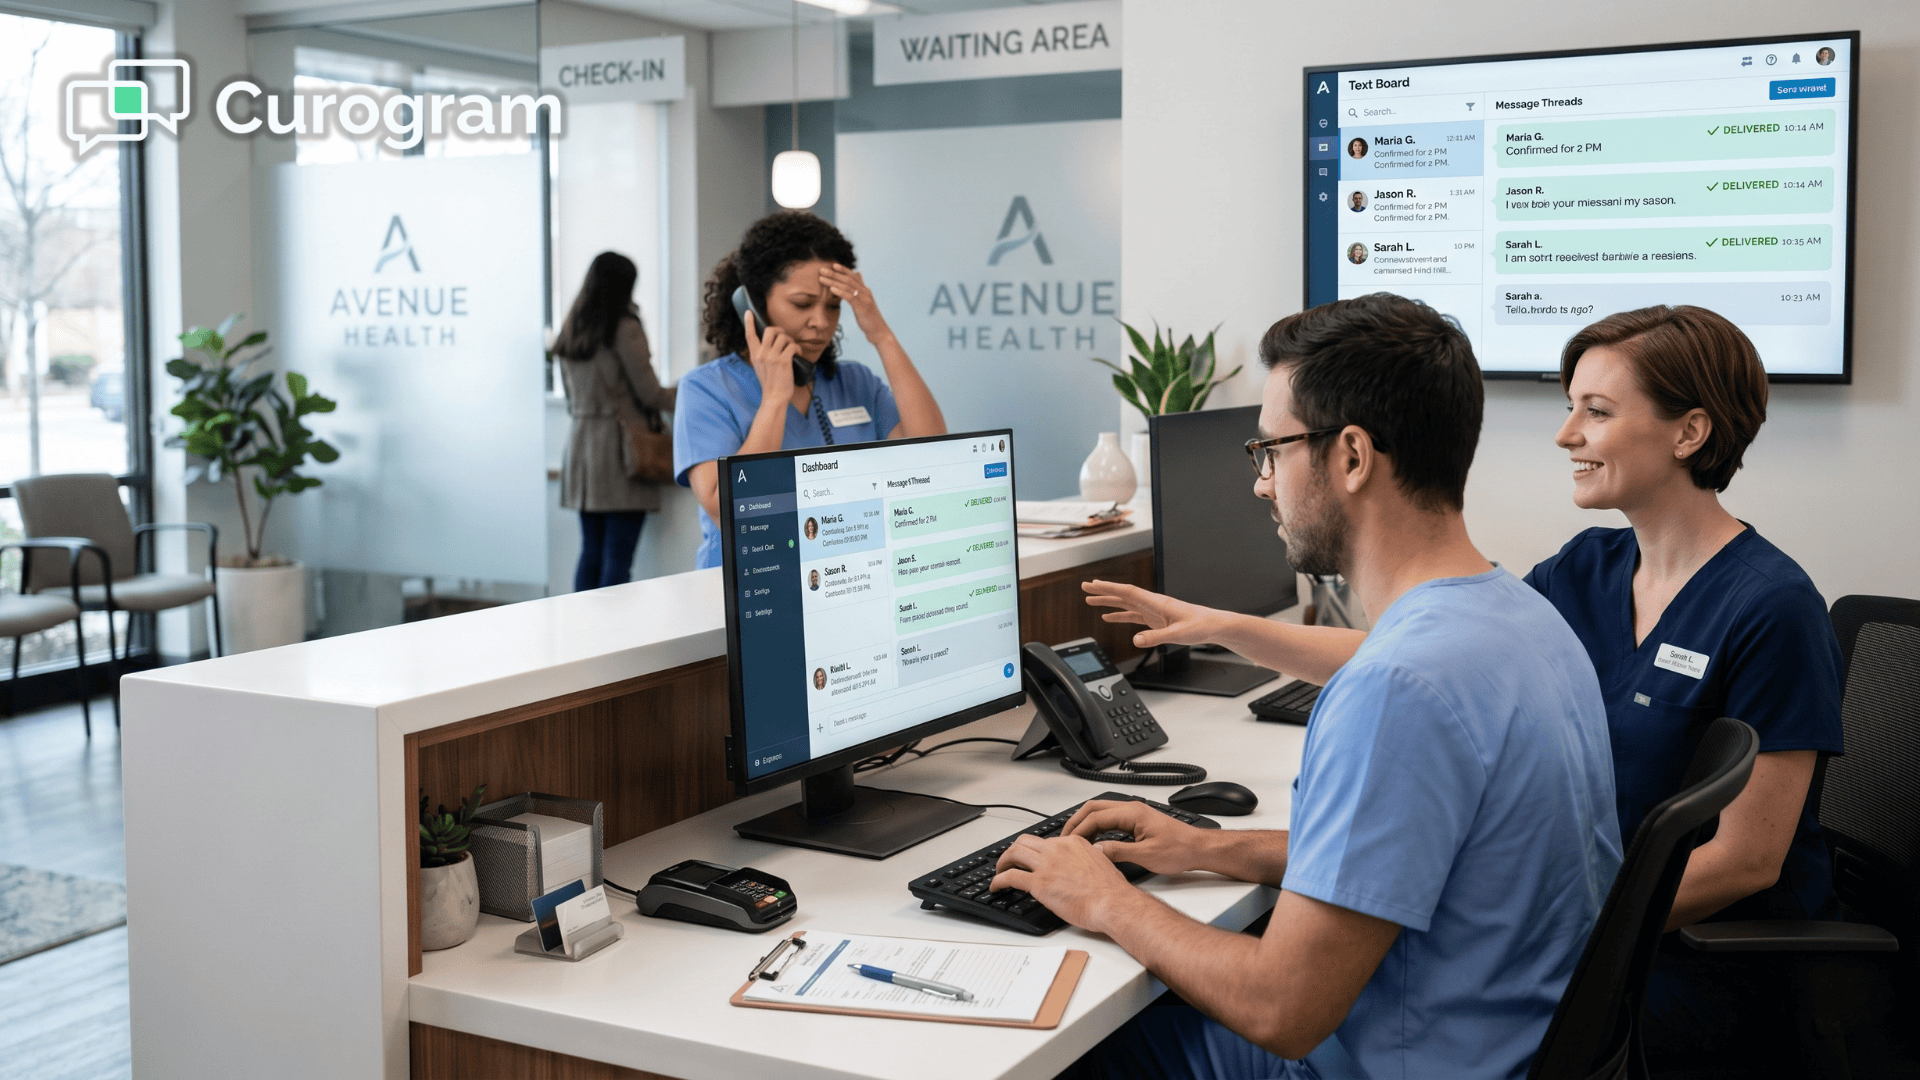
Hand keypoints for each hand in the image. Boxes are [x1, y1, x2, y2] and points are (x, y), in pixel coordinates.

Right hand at [743, 310, 795, 405]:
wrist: (774, 396)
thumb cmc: (770, 383)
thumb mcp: (759, 367)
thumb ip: (761, 355)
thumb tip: (769, 344)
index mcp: (755, 355)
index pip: (749, 335)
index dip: (749, 322)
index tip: (749, 313)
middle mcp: (762, 354)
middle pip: (770, 330)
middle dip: (780, 330)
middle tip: (784, 337)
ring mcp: (772, 357)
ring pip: (783, 337)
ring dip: (791, 341)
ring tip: (792, 349)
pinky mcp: (783, 361)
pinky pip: (792, 346)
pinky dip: (798, 349)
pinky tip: (798, 354)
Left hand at [819, 263, 888, 341]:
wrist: (878, 331)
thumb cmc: (869, 318)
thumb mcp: (864, 300)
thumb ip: (860, 288)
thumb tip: (858, 273)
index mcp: (865, 290)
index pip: (853, 276)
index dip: (843, 270)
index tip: (832, 265)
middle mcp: (865, 292)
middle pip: (848, 279)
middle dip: (834, 274)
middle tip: (821, 269)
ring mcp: (865, 299)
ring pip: (847, 286)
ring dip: (833, 281)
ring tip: (821, 278)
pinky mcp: (863, 308)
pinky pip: (850, 297)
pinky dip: (840, 292)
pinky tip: (832, 289)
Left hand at [991, 833, 1133, 932]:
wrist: (1112, 902)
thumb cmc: (1111, 890)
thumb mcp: (1100, 863)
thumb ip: (1085, 859)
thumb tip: (1081, 866)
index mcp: (1073, 842)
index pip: (1046, 841)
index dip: (1036, 851)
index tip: (1032, 858)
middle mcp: (1057, 849)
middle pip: (1025, 842)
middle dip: (1014, 851)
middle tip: (1010, 861)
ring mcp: (1046, 864)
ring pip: (1014, 853)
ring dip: (1003, 862)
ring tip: (999, 871)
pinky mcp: (1039, 883)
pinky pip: (1010, 876)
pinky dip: (998, 880)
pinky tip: (996, 887)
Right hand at [1060, 799, 1210, 875]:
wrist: (1198, 848)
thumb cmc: (1179, 850)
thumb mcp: (1146, 855)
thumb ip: (1118, 851)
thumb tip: (1096, 851)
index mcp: (1132, 813)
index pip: (1095, 817)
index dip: (1078, 830)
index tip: (1068, 843)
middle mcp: (1132, 809)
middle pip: (1094, 808)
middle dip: (1076, 822)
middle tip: (1065, 839)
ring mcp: (1134, 813)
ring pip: (1101, 813)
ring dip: (1086, 825)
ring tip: (1076, 842)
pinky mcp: (1137, 821)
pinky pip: (1110, 820)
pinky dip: (1098, 828)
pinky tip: (1094, 842)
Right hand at [1082, 579, 1229, 650]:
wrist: (1213, 626)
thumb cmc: (1199, 626)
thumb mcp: (1177, 635)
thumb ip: (1155, 638)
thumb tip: (1135, 640)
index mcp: (1156, 602)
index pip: (1127, 592)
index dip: (1109, 588)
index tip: (1092, 585)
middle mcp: (1152, 603)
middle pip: (1123, 594)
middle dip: (1103, 591)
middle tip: (1085, 587)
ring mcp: (1153, 611)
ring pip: (1126, 604)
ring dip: (1108, 602)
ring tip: (1091, 601)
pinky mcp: (1156, 619)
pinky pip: (1133, 615)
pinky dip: (1120, 615)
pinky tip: (1110, 617)